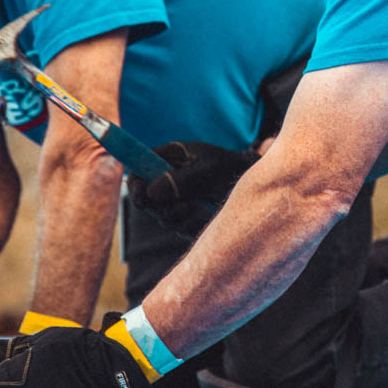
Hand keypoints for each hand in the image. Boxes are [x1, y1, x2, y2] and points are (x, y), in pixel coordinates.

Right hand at [129, 140, 258, 235]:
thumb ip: (180, 179)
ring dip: (178, 217)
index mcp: (170, 158)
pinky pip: (179, 228)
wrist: (253, 185)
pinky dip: (190, 226)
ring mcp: (175, 199)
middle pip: (145, 198)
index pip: (139, 168)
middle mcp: (168, 179)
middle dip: (159, 206)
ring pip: (162, 216)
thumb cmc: (230, 168)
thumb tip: (150, 191)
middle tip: (182, 207)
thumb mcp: (208, 169)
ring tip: (199, 210)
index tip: (141, 195)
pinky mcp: (186, 217)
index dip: (134, 182)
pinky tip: (205, 217)